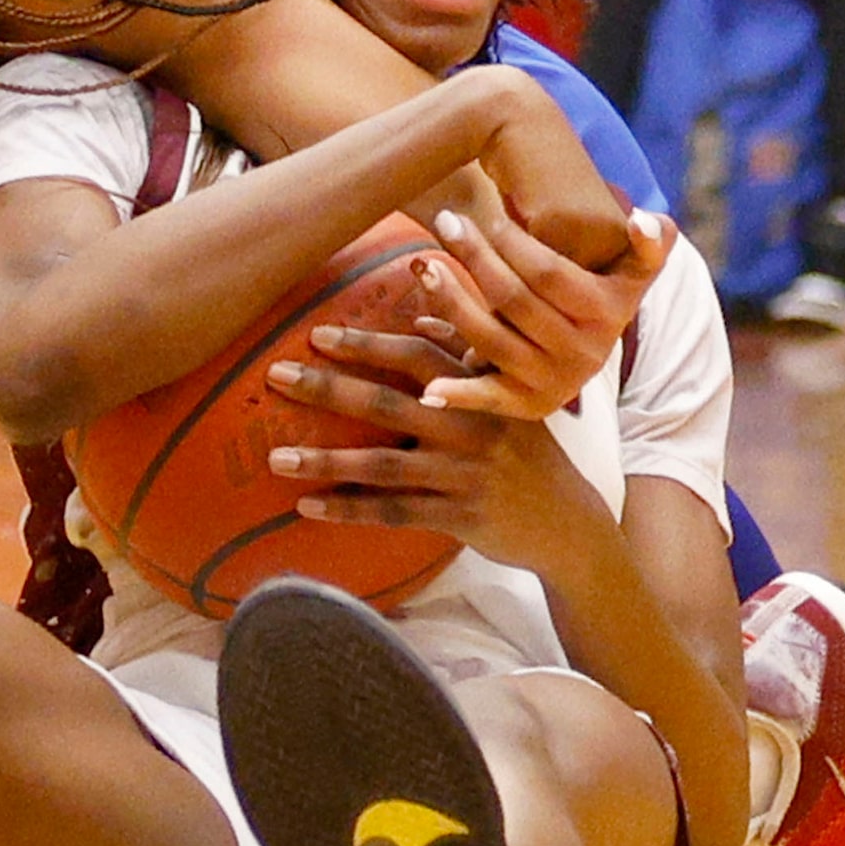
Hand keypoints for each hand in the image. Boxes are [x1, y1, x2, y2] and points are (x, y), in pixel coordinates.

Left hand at [264, 327, 609, 573]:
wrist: (569, 526)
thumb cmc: (529, 456)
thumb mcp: (508, 401)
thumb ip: (465, 360)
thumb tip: (420, 319)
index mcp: (478, 391)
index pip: (416, 356)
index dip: (366, 344)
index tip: (317, 333)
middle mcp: (470, 428)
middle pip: (387, 404)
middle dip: (327, 388)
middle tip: (275, 375)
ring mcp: (464, 475)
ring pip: (382, 466)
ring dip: (324, 460)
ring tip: (275, 457)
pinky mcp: (460, 518)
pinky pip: (395, 512)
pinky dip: (349, 509)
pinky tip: (307, 507)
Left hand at [412, 207, 674, 418]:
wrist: (589, 359)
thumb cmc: (603, 295)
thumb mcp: (636, 273)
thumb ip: (651, 244)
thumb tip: (639, 221)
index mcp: (608, 315)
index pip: (550, 274)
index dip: (514, 243)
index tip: (486, 214)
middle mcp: (582, 354)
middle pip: (515, 301)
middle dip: (475, 257)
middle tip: (446, 222)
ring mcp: (552, 383)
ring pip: (491, 339)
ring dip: (452, 302)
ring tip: (423, 265)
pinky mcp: (526, 407)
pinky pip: (488, 399)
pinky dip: (459, 395)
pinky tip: (429, 389)